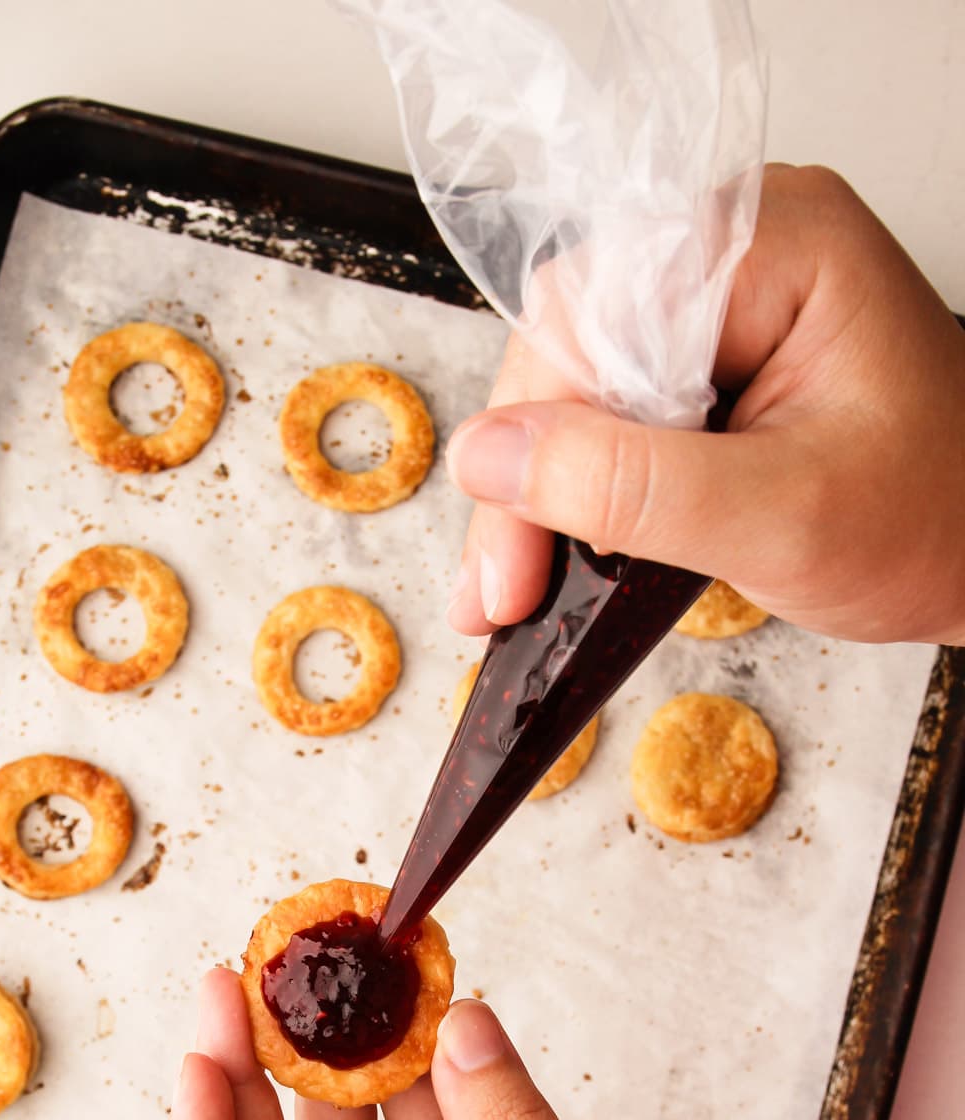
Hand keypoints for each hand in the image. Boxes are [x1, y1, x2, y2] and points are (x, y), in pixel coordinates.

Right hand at [444, 164, 964, 646]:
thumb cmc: (932, 523)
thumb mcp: (777, 519)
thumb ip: (629, 485)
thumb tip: (488, 458)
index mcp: (781, 245)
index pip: (592, 309)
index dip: (532, 432)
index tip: (511, 552)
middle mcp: (747, 248)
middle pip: (571, 340)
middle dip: (528, 473)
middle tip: (506, 586)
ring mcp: (728, 300)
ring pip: (578, 379)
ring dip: (543, 488)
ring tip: (520, 585)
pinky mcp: (717, 356)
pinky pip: (613, 405)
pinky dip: (582, 485)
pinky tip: (563, 545)